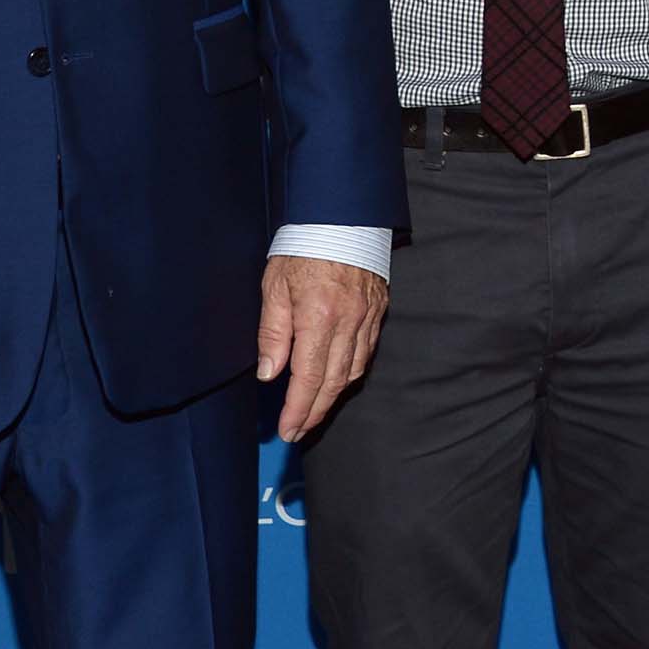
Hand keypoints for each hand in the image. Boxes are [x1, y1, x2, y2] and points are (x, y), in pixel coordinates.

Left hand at [256, 254, 388, 441]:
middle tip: (298, 431)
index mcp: (318, 317)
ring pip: (353, 372)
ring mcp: (367, 318)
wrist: (342, 217)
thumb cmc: (304, 247)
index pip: (308, 377)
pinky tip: (337, 381)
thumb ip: (273, 333)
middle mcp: (348, 322)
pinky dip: (350, 373)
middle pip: (333, 382)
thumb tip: (270, 373)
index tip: (287, 429)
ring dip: (332, 397)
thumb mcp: (275, 286)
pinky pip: (366, 352)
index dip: (297, 409)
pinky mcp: (378, 311)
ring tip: (314, 412)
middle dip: (314, 412)